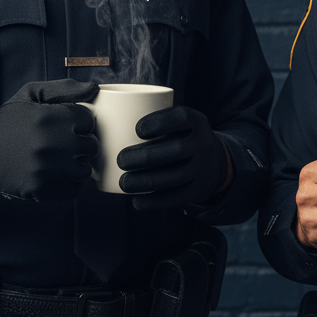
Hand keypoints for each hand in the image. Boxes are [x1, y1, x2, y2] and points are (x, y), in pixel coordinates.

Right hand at [0, 79, 99, 201]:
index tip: (68, 125)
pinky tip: (57, 174)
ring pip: (84, 170)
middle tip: (66, 143)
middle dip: (82, 143)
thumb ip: (64, 88)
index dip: (80, 122)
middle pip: (91, 145)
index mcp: (49, 117)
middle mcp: (50, 144)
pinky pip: (73, 190)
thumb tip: (94, 88)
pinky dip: (69, 183)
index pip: (88, 120)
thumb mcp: (31, 93)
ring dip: (77, 165)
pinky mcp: (41, 189)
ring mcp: (46, 169)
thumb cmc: (9, 122)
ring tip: (62, 159)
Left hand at [116, 105, 230, 209]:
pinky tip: (136, 201)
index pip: (182, 117)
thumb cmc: (180, 138)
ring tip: (123, 182)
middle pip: (177, 150)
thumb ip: (152, 119)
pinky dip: (155, 201)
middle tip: (121, 159)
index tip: (137, 129)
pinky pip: (178, 198)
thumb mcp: (178, 124)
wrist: (213, 162)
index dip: (159, 122)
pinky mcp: (199, 190)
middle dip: (146, 156)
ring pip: (177, 177)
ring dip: (146, 181)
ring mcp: (204, 168)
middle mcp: (204, 144)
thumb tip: (103, 115)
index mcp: (197, 122)